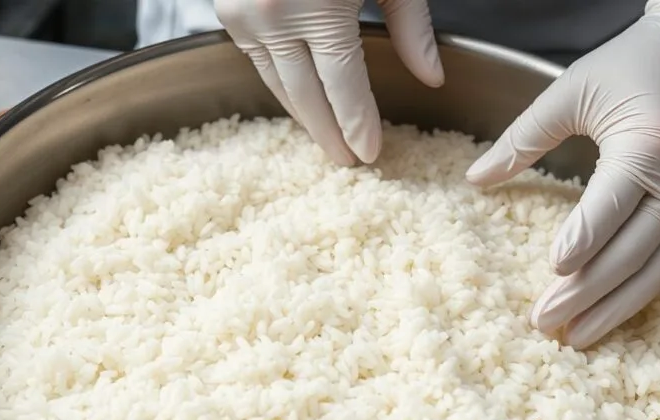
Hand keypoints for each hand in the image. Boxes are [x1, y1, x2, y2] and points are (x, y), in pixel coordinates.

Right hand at [214, 0, 444, 164]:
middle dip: (329, 134)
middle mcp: (270, 17)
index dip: (358, 124)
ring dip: (303, 116)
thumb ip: (410, 24)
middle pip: (305, 97)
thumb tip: (431, 77)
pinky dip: (282, 84)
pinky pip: (258, 61)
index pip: (342, 86)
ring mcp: (242, 15)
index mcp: (316, 7)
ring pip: (277, 84)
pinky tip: (302, 100)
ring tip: (328, 142)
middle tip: (348, 163)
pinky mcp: (228, 11)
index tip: (371, 155)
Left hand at [465, 0, 659, 348]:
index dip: (583, 238)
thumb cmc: (638, 65)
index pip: (611, 204)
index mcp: (649, 145)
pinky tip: (607, 316)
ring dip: (612, 308)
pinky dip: (637, 294)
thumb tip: (474, 179)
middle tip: (544, 323)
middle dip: (586, 291)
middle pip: (630, 250)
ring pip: (653, 269)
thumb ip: (523, 138)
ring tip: (574, 337)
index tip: (554, 269)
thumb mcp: (574, 89)